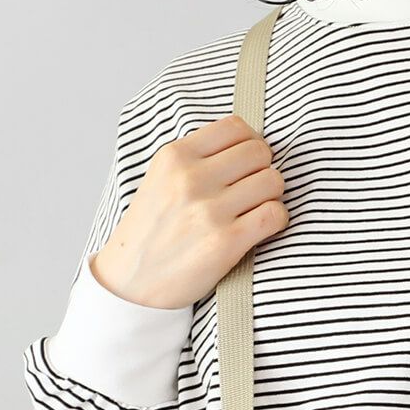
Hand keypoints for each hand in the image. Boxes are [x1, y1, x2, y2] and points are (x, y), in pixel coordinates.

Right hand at [92, 115, 288, 310]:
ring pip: (272, 181)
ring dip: (272, 196)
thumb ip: (198, 158)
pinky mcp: (226, 241)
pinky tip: (262, 227)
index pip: (236, 127)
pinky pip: (275, 214)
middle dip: (264, 169)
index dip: (251, 144)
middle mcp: (191, 178)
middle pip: (260, 152)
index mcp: (174, 156)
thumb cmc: (153, 231)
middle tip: (253, 190)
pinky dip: (277, 219)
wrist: (132, 282)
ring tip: (255, 210)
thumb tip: (249, 144)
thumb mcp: (160, 179)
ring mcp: (209, 210)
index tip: (247, 164)